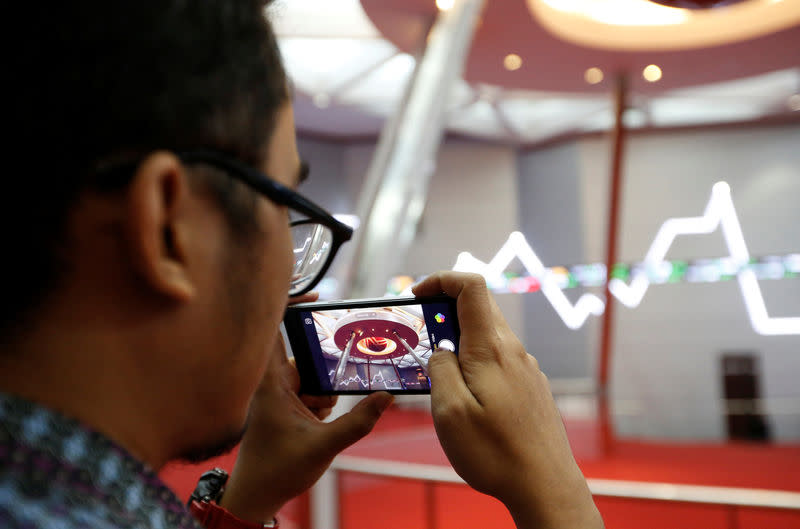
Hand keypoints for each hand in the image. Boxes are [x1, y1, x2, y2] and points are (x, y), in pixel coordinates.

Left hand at [219, 293, 393, 522]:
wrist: (256, 496)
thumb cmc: (276, 471)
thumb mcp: (324, 445)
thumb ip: (359, 421)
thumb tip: (386, 398)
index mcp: (270, 383)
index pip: (272, 329)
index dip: (290, 305)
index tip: (316, 296)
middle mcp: (271, 382)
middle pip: (303, 354)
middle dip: (324, 369)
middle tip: (330, 390)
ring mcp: (277, 393)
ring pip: (310, 374)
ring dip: (322, 391)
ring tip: (319, 417)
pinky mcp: (284, 405)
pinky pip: (309, 390)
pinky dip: (320, 401)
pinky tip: (318, 422)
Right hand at [413, 272, 602, 528]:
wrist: (545, 485)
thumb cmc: (496, 453)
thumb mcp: (449, 412)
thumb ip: (440, 369)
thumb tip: (440, 350)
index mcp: (490, 349)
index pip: (471, 286)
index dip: (441, 279)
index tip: (417, 296)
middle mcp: (512, 351)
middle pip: (478, 308)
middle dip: (443, 312)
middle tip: (419, 340)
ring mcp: (525, 368)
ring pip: (487, 335)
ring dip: (458, 341)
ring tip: (438, 375)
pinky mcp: (530, 386)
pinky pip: (497, 359)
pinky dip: (474, 361)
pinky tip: (465, 395)